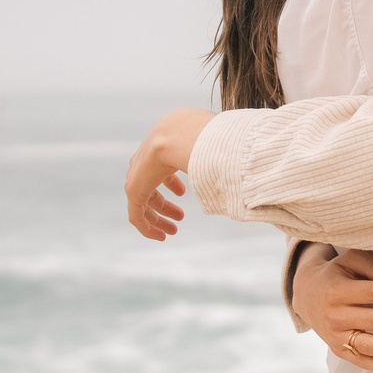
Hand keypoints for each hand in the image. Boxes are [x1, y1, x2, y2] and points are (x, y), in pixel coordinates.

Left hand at [123, 106, 216, 240]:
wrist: (178, 135)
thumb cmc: (200, 137)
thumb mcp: (208, 148)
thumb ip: (216, 157)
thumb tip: (238, 164)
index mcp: (160, 149)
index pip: (160, 168)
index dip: (171, 183)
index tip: (182, 194)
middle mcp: (144, 162)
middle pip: (150, 187)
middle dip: (164, 204)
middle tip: (180, 217)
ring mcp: (137, 177)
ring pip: (143, 204)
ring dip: (158, 219)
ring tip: (173, 230)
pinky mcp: (134, 191)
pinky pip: (136, 215)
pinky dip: (147, 228)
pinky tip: (161, 237)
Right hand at [292, 246, 372, 372]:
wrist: (306, 294)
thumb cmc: (336, 274)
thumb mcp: (348, 261)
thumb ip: (372, 265)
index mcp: (337, 290)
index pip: (371, 292)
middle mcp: (334, 315)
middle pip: (372, 320)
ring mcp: (335, 335)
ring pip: (366, 345)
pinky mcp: (337, 349)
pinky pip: (358, 360)